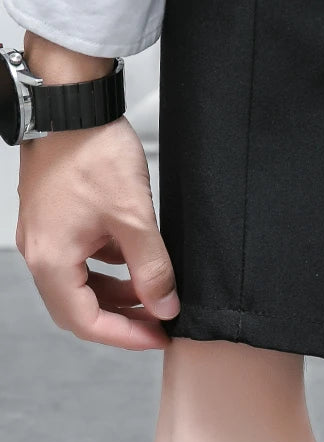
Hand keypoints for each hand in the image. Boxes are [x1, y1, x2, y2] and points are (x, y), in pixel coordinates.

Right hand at [15, 34, 178, 349]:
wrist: (72, 103)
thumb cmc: (95, 152)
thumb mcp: (135, 219)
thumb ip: (152, 269)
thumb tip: (165, 307)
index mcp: (52, 259)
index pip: (86, 322)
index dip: (126, 337)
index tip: (159, 338)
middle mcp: (40, 253)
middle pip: (79, 310)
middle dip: (122, 321)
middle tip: (159, 324)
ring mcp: (45, 237)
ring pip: (80, 288)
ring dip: (116, 298)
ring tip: (154, 297)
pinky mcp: (55, 222)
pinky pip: (80, 263)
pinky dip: (108, 273)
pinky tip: (135, 265)